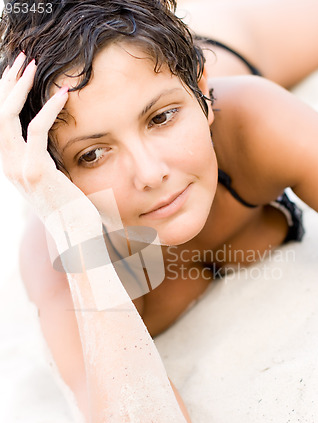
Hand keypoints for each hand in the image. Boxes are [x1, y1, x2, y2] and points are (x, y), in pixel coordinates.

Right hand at [0, 52, 101, 244]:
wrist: (75, 233)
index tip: (16, 72)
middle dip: (6, 83)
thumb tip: (46, 139)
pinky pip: (37, 130)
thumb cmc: (69, 206)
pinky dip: (49, 109)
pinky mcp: (36, 170)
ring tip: (32, 66)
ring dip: (19, 88)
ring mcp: (18, 168)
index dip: (3, 94)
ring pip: (7, 118)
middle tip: (22, 59)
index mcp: (10, 165)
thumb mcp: (50, 178)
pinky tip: (63, 94)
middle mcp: (8, 165)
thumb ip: (41, 158)